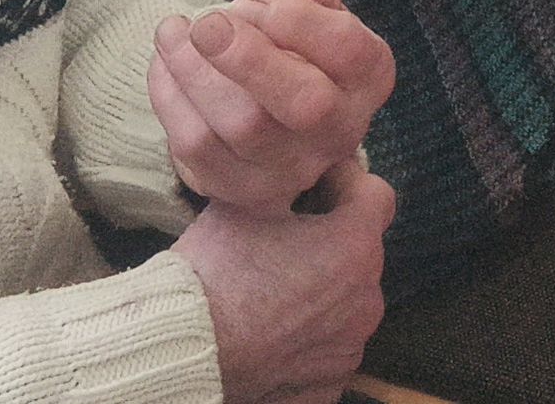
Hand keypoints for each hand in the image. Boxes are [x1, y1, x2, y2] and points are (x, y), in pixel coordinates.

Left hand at [152, 0, 395, 211]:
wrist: (266, 104)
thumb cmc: (293, 41)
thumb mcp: (311, 0)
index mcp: (368, 75)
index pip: (349, 50)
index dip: (300, 21)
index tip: (258, 2)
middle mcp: (341, 130)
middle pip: (305, 105)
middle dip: (249, 58)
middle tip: (206, 23)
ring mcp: (292, 169)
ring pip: (243, 128)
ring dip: (196, 73)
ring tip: (173, 32)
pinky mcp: (241, 191)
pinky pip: (198, 151)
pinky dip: (171, 100)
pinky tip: (164, 65)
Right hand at [174, 161, 392, 403]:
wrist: (178, 349)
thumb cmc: (212, 273)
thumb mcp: (246, 203)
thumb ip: (288, 181)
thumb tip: (300, 170)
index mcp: (354, 247)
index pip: (376, 195)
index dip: (345, 181)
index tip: (315, 185)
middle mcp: (366, 299)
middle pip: (360, 251)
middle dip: (330, 239)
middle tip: (284, 242)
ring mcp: (350, 346)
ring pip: (346, 302)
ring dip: (322, 290)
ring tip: (275, 291)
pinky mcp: (330, 382)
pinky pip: (328, 346)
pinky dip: (309, 337)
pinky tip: (273, 330)